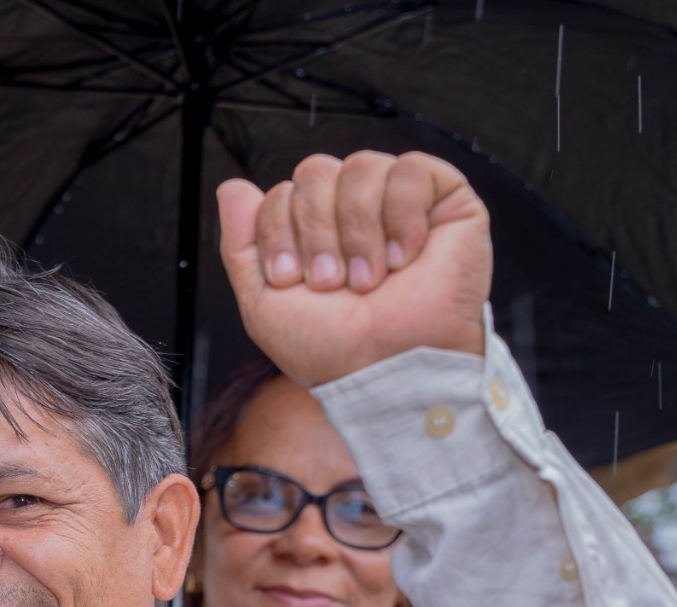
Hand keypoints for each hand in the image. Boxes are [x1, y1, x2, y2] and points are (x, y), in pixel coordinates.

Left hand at [217, 151, 490, 387]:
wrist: (385, 368)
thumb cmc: (331, 347)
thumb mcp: (263, 302)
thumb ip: (241, 244)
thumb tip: (231, 188)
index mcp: (313, 231)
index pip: (281, 193)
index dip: (279, 233)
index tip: (291, 281)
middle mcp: (352, 210)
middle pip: (316, 171)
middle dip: (316, 232)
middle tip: (332, 283)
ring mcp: (398, 202)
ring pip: (361, 167)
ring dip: (357, 230)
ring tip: (370, 278)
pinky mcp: (445, 201)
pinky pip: (412, 169)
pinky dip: (402, 215)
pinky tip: (405, 257)